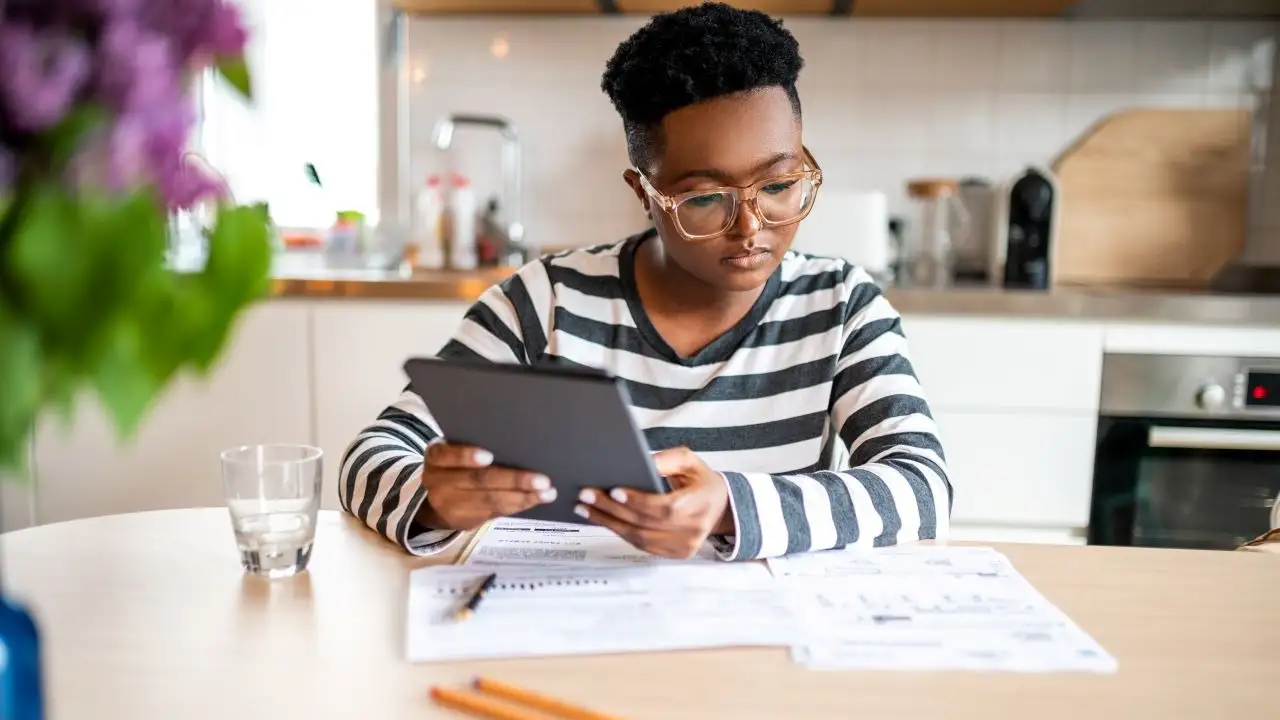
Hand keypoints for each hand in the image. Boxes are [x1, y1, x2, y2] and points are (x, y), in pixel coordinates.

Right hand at [415, 442, 556, 529]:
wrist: (431, 503)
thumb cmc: (453, 466)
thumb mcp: (450, 453)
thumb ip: (470, 446)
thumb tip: (516, 437)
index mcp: (436, 457)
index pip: (446, 455)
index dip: (466, 456)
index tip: (488, 456)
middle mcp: (439, 482)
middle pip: (477, 480)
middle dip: (512, 480)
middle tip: (541, 479)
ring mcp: (451, 505)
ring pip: (490, 500)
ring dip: (522, 496)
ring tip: (547, 492)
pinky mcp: (465, 521)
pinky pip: (495, 512)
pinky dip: (518, 505)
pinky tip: (536, 499)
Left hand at [574, 446, 732, 559]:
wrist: (720, 508)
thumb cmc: (701, 481)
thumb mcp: (690, 461)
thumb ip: (668, 459)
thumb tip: (644, 462)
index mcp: (700, 504)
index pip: (665, 508)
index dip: (638, 501)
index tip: (613, 491)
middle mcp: (694, 530)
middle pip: (645, 523)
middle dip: (612, 509)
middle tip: (585, 495)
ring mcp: (684, 546)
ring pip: (639, 538)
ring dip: (609, 523)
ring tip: (585, 508)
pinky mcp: (675, 554)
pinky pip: (642, 545)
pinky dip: (620, 532)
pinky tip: (602, 519)